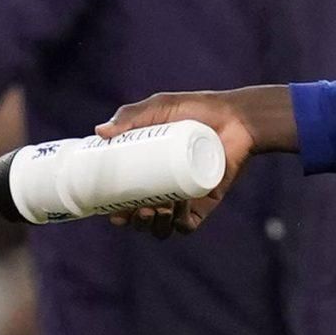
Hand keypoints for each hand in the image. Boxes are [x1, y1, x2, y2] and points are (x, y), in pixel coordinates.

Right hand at [90, 88, 290, 235]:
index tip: (112, 212)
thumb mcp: (159, 108)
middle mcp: (164, 188)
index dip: (116, 211)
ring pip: (163, 226)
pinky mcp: (205, 203)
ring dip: (155, 226)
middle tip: (138, 211)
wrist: (235, 117)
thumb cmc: (196, 109)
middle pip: (142, 217)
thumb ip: (129, 115)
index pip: (126, 198)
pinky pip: (188, 224)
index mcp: (148, 171)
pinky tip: (177, 213)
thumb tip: (100, 132)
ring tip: (157, 211)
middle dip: (136, 222)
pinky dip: (180, 225)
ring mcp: (185, 198)